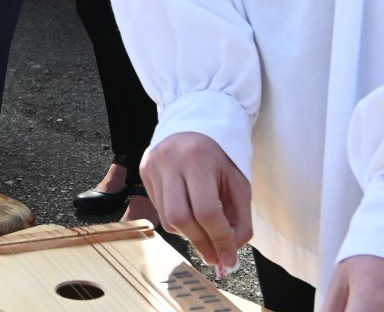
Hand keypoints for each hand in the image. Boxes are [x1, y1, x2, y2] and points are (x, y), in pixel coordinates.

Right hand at [140, 132, 252, 275]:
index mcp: (197, 158)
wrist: (194, 123)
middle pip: (181, 218)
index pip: (207, 211)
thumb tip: (229, 253)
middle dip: (201, 243)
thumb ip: (239, 219)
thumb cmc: (220, 156)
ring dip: (189, 235)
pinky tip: (190, 216)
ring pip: (168, 219)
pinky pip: (160, 209)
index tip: (229, 258)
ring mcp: (152, 166)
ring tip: (205, 235)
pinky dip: (178, 222)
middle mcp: (169, 161)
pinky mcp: (144, 172)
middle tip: (215, 258)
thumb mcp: (238, 183)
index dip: (219, 239)